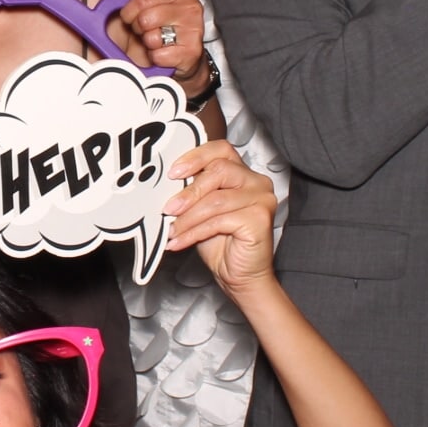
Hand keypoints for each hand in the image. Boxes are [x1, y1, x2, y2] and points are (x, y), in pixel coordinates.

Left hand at [95, 0, 208, 93]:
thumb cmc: (160, 30)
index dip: (130, 13)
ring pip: (153, 37)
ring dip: (149, 44)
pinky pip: (160, 55)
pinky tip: (164, 54)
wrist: (180, 58)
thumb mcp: (139, 9)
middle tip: (147, 31)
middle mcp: (190, 7)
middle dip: (140, 29)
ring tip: (157, 42)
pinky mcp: (192, 51)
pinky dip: (156, 59)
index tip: (132, 18)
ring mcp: (194, 29)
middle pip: (146, 18)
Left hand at [162, 141, 277, 295]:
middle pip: (219, 171)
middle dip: (188, 192)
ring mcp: (262, 199)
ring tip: (172, 230)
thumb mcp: (199, 210)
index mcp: (242, 172)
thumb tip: (165, 183)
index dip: (195, 157)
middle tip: (168, 208)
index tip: (173, 172)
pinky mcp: (260, 219)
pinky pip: (219, 221)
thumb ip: (191, 191)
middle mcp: (256, 181)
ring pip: (216, 200)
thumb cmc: (220, 242)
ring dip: (188, 218)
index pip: (220, 150)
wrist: (239, 276)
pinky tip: (179, 241)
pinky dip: (194, 233)